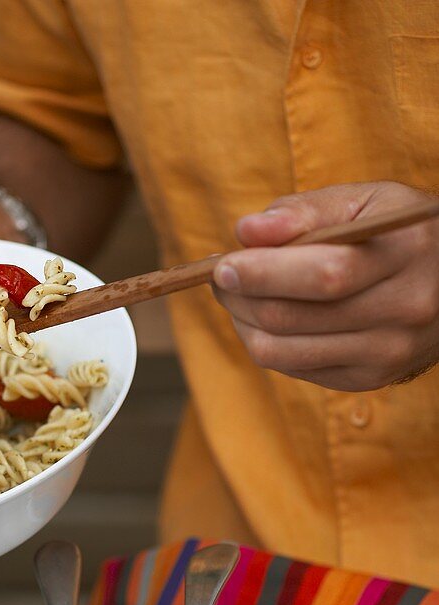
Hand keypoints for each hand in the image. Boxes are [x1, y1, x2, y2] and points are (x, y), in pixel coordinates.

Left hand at [212, 181, 438, 390]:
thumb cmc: (394, 233)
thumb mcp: (364, 202)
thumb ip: (305, 210)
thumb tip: (246, 231)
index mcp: (406, 253)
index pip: (324, 273)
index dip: (263, 272)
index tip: (224, 264)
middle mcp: (404, 309)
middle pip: (293, 317)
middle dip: (240, 298)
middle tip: (222, 276)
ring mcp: (387, 352)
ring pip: (282, 352)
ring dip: (244, 324)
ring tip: (238, 297)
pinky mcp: (368, 379)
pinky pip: (293, 368)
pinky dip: (267, 343)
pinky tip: (267, 318)